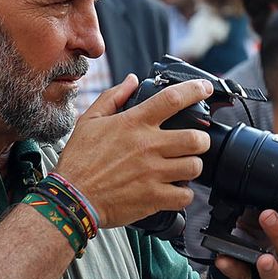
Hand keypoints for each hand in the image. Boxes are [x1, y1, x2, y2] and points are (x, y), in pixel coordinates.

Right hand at [52, 74, 213, 227]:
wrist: (72, 198)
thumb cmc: (79, 161)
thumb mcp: (89, 121)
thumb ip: (112, 97)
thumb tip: (132, 80)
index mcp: (134, 123)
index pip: (173, 99)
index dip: (195, 90)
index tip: (205, 88)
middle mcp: (148, 146)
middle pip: (196, 138)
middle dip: (201, 140)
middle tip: (195, 143)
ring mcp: (153, 173)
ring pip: (195, 167)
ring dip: (193, 166)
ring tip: (184, 167)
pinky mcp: (153, 197)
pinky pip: (185, 196)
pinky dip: (184, 194)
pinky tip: (175, 190)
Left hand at [213, 132, 277, 278]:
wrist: (240, 253)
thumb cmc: (264, 222)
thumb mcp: (276, 195)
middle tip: (273, 218)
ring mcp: (274, 268)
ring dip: (269, 261)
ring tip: (259, 254)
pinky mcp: (251, 278)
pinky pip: (245, 278)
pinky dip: (235, 269)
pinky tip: (224, 259)